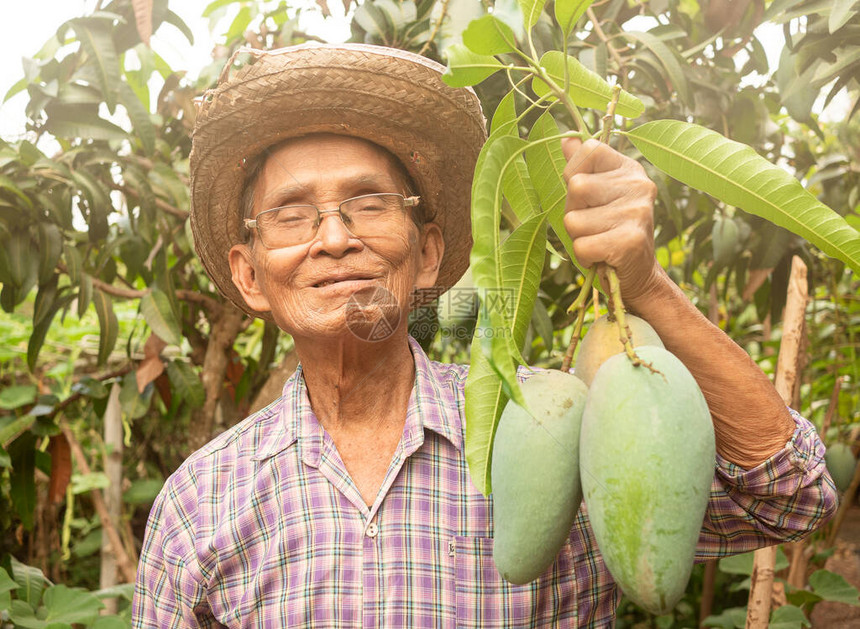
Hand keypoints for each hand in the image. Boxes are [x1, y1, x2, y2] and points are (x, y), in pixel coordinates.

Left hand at [561, 137, 660, 306]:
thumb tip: (567, 139)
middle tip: (594, 226)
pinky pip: (581, 246)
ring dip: (579, 237)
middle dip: (574, 211)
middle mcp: (638, 185)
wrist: (638, 275)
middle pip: (576, 187)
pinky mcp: (631, 241)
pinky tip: (603, 257)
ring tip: (600, 241)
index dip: (574, 174)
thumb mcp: (597, 195)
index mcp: (628, 168)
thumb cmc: (610, 231)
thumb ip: (582, 167)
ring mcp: (637, 212)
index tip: (589, 196)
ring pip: (574, 220)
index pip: (588, 150)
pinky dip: (584, 257)